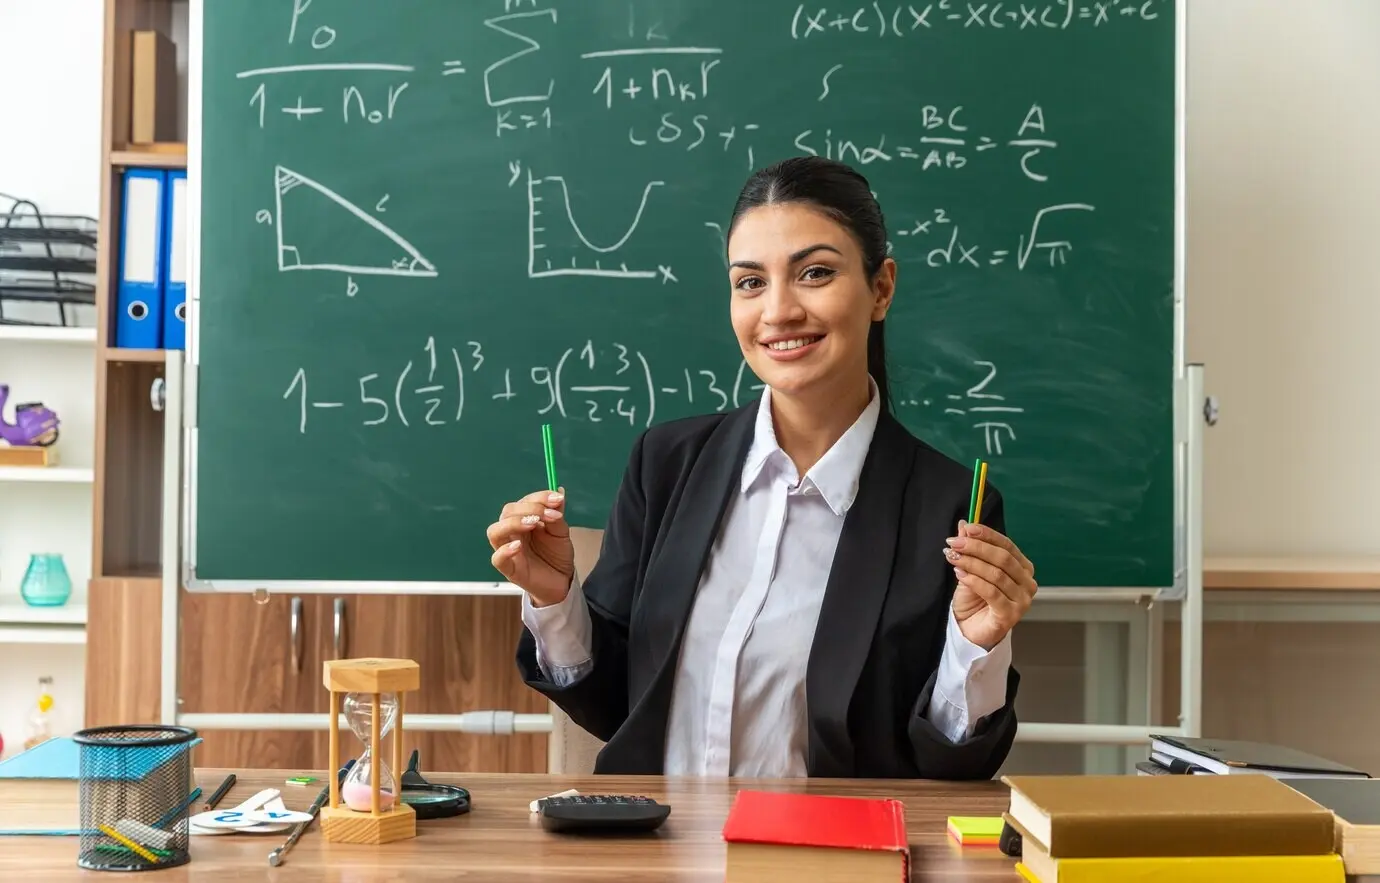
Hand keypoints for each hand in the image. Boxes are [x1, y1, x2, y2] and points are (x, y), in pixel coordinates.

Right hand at [486, 489, 573, 606]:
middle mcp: (511, 532)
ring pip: (495, 531)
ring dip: (513, 523)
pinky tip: (518, 546)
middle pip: (507, 512)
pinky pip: (497, 558)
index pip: (522, 502)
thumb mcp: (561, 531)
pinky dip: (505, 550)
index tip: (557, 500)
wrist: (563, 580)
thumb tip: (559, 490)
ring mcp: (508, 550)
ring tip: (533, 523)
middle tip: (550, 515)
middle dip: (530, 508)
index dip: (539, 497)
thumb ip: (557, 513)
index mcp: (522, 520)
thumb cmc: (557, 554)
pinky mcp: (509, 569)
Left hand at [944, 520, 1036, 650]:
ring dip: (971, 563)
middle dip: (976, 547)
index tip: (967, 528)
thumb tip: (963, 524)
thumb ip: (971, 548)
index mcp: (1023, 568)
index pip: (1007, 545)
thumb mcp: (970, 569)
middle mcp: (1027, 582)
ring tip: (953, 557)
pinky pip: (992, 592)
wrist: (971, 630)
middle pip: (1003, 558)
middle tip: (954, 543)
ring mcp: (1022, 600)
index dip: (987, 535)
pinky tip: (960, 574)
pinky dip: (974, 580)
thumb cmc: (975, 599)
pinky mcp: (1011, 615)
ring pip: (996, 574)